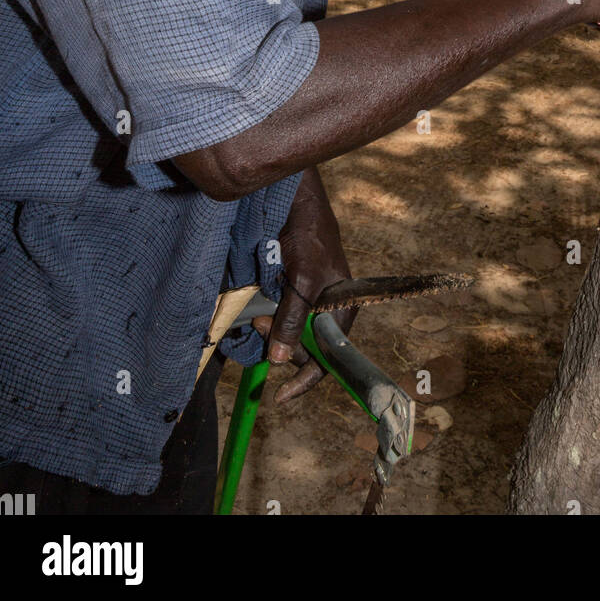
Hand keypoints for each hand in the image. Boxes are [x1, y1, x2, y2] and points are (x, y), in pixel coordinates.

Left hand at [251, 166, 353, 403]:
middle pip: (303, 348)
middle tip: (260, 327)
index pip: (329, 358)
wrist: (295, 204)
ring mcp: (306, 303)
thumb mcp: (304, 281)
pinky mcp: (289, 293)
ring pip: (286, 333)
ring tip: (257, 315)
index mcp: (342, 313)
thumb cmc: (311, 238)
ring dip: (269, 329)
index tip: (281, 396)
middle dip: (280, 343)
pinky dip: (265, 317)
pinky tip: (257, 309)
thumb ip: (293, 319)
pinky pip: (277, 317)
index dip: (306, 379)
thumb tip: (278, 359)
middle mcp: (326, 312)